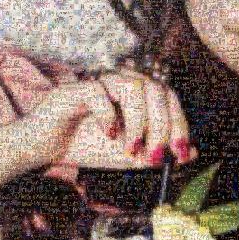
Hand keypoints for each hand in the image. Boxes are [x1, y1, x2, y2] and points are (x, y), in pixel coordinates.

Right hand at [20, 62, 197, 171]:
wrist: (46, 150)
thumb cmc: (88, 146)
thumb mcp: (130, 156)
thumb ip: (159, 153)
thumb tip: (192, 152)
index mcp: (138, 96)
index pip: (169, 99)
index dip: (179, 125)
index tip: (180, 155)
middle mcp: (122, 83)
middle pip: (156, 89)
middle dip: (162, 126)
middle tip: (156, 156)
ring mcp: (99, 83)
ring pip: (133, 86)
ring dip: (138, 121)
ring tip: (130, 149)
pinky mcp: (75, 89)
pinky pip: (98, 92)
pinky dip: (108, 115)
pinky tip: (108, 135)